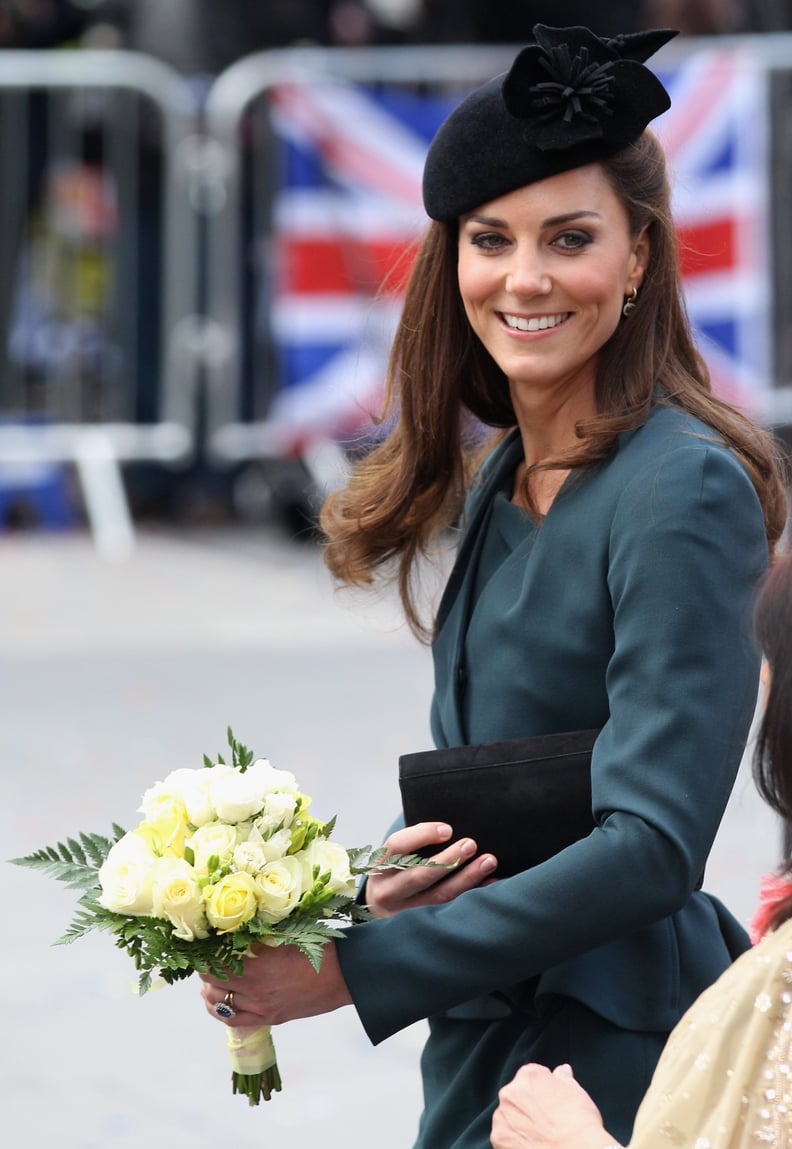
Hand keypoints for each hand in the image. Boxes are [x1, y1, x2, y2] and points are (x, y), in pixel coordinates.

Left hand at [200, 940, 351, 1027]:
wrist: (343, 976)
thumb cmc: (317, 949)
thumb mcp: (284, 938)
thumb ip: (257, 940)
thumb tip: (232, 933)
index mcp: (258, 964)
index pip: (215, 961)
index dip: (203, 953)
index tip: (202, 944)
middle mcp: (255, 989)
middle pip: (212, 981)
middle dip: (204, 969)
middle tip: (205, 958)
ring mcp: (261, 1007)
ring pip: (217, 1003)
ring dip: (209, 990)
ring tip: (208, 980)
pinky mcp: (269, 1018)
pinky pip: (232, 1020)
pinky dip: (219, 1010)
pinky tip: (217, 1001)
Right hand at [364, 822, 497, 918]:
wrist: (377, 909)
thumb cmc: (394, 871)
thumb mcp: (392, 857)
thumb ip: (411, 844)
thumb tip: (450, 827)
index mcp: (380, 865)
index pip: (397, 846)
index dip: (422, 836)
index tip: (448, 829)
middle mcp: (388, 890)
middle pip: (419, 875)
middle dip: (448, 860)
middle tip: (472, 844)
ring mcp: (404, 910)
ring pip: (438, 895)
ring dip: (466, 878)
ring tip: (488, 862)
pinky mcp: (421, 923)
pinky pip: (450, 908)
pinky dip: (472, 894)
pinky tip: (490, 882)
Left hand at [491, 1064, 617, 1148]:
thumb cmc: (580, 1124)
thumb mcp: (577, 1094)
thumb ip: (564, 1078)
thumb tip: (562, 1070)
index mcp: (528, 1076)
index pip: (532, 1076)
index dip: (545, 1090)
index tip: (553, 1103)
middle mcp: (510, 1092)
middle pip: (517, 1095)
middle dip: (529, 1105)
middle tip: (547, 1121)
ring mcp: (501, 1117)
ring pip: (509, 1116)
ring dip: (520, 1123)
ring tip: (540, 1135)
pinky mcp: (498, 1139)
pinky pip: (505, 1136)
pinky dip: (515, 1140)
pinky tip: (532, 1145)